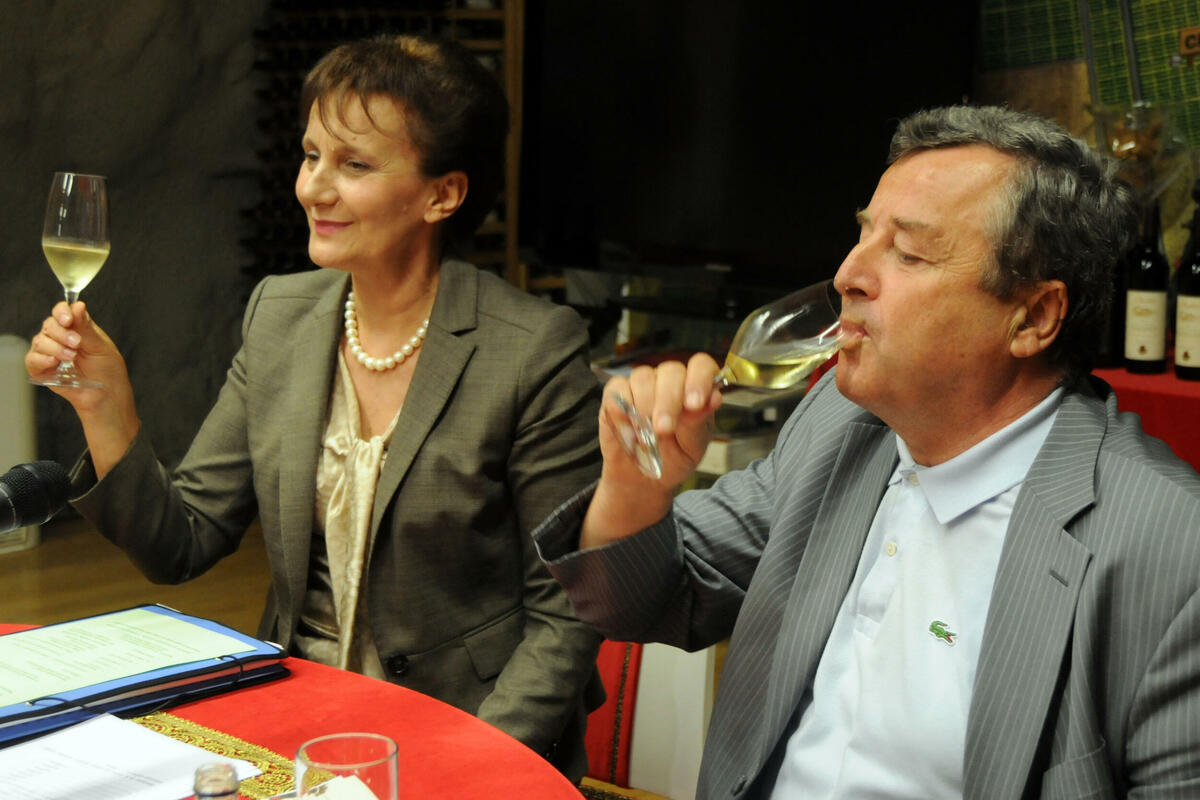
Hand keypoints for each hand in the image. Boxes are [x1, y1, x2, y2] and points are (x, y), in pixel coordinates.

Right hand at [26, 301, 139, 475]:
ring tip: (72, 357)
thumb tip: (78, 305)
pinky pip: (32, 359)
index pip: (62, 312)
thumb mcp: (101, 346)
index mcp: (77, 329)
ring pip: (39, 340)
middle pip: (49, 324)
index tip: (68, 319)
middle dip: (62, 332)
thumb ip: (86, 328)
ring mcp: (50, 353)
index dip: (62, 312)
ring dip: (55, 347)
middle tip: (76, 344)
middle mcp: (61, 338)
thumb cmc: (108, 371)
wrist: (106, 395)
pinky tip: (54, 362)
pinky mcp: (42, 369)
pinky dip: (41, 358)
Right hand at [582, 353, 722, 547]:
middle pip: (669, 370)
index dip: (698, 379)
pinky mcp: (614, 396)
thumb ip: (700, 421)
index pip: (701, 365)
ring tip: (647, 438)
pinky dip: (621, 413)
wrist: (641, 481)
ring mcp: (640, 386)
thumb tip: (713, 397)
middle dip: (667, 401)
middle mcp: (669, 381)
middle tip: (662, 430)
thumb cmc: (672, 461)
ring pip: (641, 378)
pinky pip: (615, 392)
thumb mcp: (692, 447)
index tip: (696, 403)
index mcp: (694, 388)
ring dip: (644, 409)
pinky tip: (629, 434)